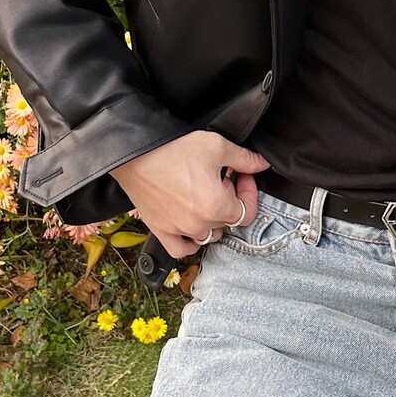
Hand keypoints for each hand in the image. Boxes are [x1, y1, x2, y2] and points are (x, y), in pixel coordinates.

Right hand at [109, 130, 269, 258]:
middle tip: (219, 178)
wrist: (133, 154)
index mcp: (215, 206)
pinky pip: (181, 250)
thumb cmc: (173, 149)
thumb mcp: (216, 147)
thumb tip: (262, 164)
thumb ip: (244, 159)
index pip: (246, 213)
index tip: (241, 177)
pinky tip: (191, 224)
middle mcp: (198, 224)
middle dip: (229, 200)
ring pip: (207, 235)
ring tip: (202, 194)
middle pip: (227, 221)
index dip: (249, 193)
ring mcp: (178, 231)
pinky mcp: (160, 231)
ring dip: (211, 218)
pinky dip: (189, 242)